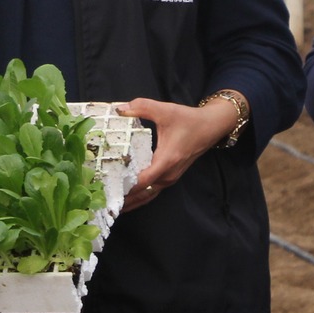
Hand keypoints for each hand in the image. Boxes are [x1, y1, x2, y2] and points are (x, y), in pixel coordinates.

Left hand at [119, 94, 241, 209]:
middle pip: (143, 193)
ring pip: (149, 195)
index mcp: (166, 160)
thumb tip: (119, 109)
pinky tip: (126, 199)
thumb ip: (142, 107)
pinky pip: (153, 191)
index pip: (143, 180)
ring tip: (111, 205)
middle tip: (102, 200)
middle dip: (124, 198)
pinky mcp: (171, 177)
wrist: (211, 126)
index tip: (107, 189)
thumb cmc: (189, 120)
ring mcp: (171, 177)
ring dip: (131, 201)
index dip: (125, 186)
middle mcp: (169, 173)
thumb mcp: (165, 110)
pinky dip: (140, 197)